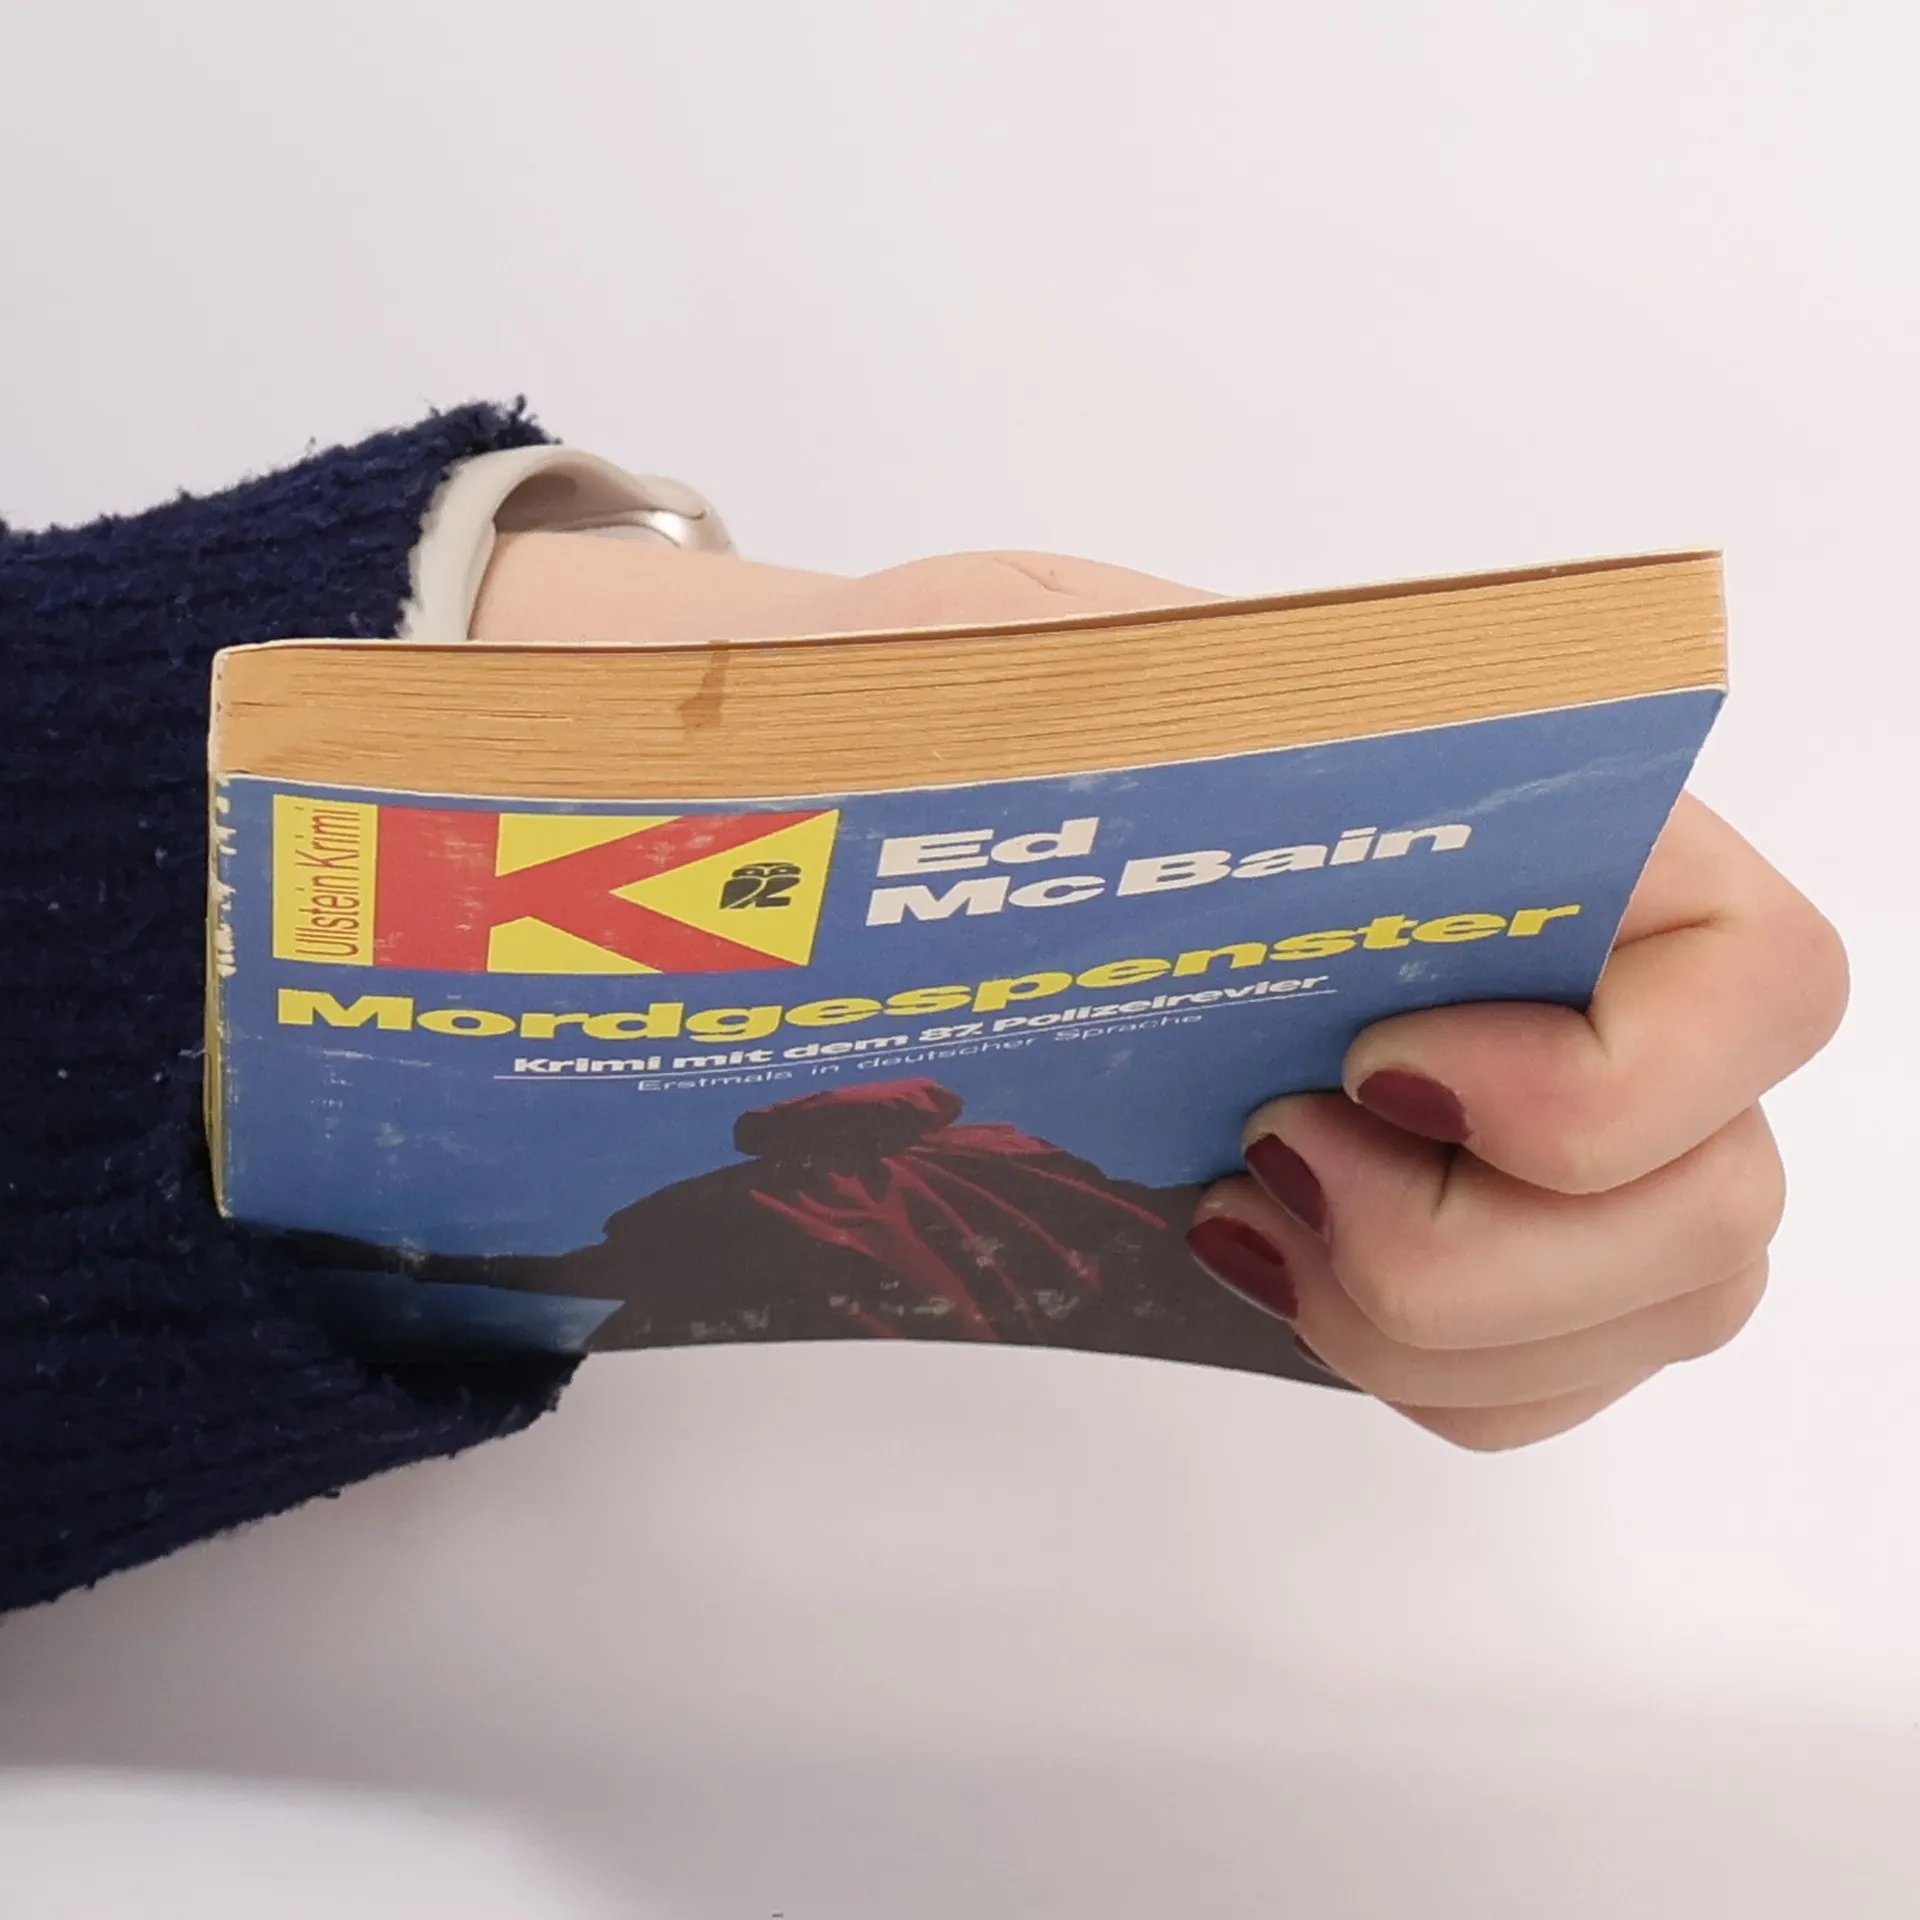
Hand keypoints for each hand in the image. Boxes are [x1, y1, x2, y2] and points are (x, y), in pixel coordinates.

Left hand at [477, 535, 1848, 1448]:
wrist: (899, 831)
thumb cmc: (980, 733)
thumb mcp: (1023, 651)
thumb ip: (1118, 677)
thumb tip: (1152, 748)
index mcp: (1537, 821)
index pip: (1755, 970)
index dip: (1615, 1079)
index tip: (1373, 1069)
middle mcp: (1579, 984)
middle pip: (1711, 1200)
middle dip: (1478, 1253)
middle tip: (1268, 1158)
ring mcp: (1537, 1132)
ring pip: (1643, 1311)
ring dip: (1434, 1322)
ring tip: (1246, 1213)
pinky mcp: (1455, 1234)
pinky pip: (1532, 1381)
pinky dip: (1414, 1371)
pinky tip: (1262, 1268)